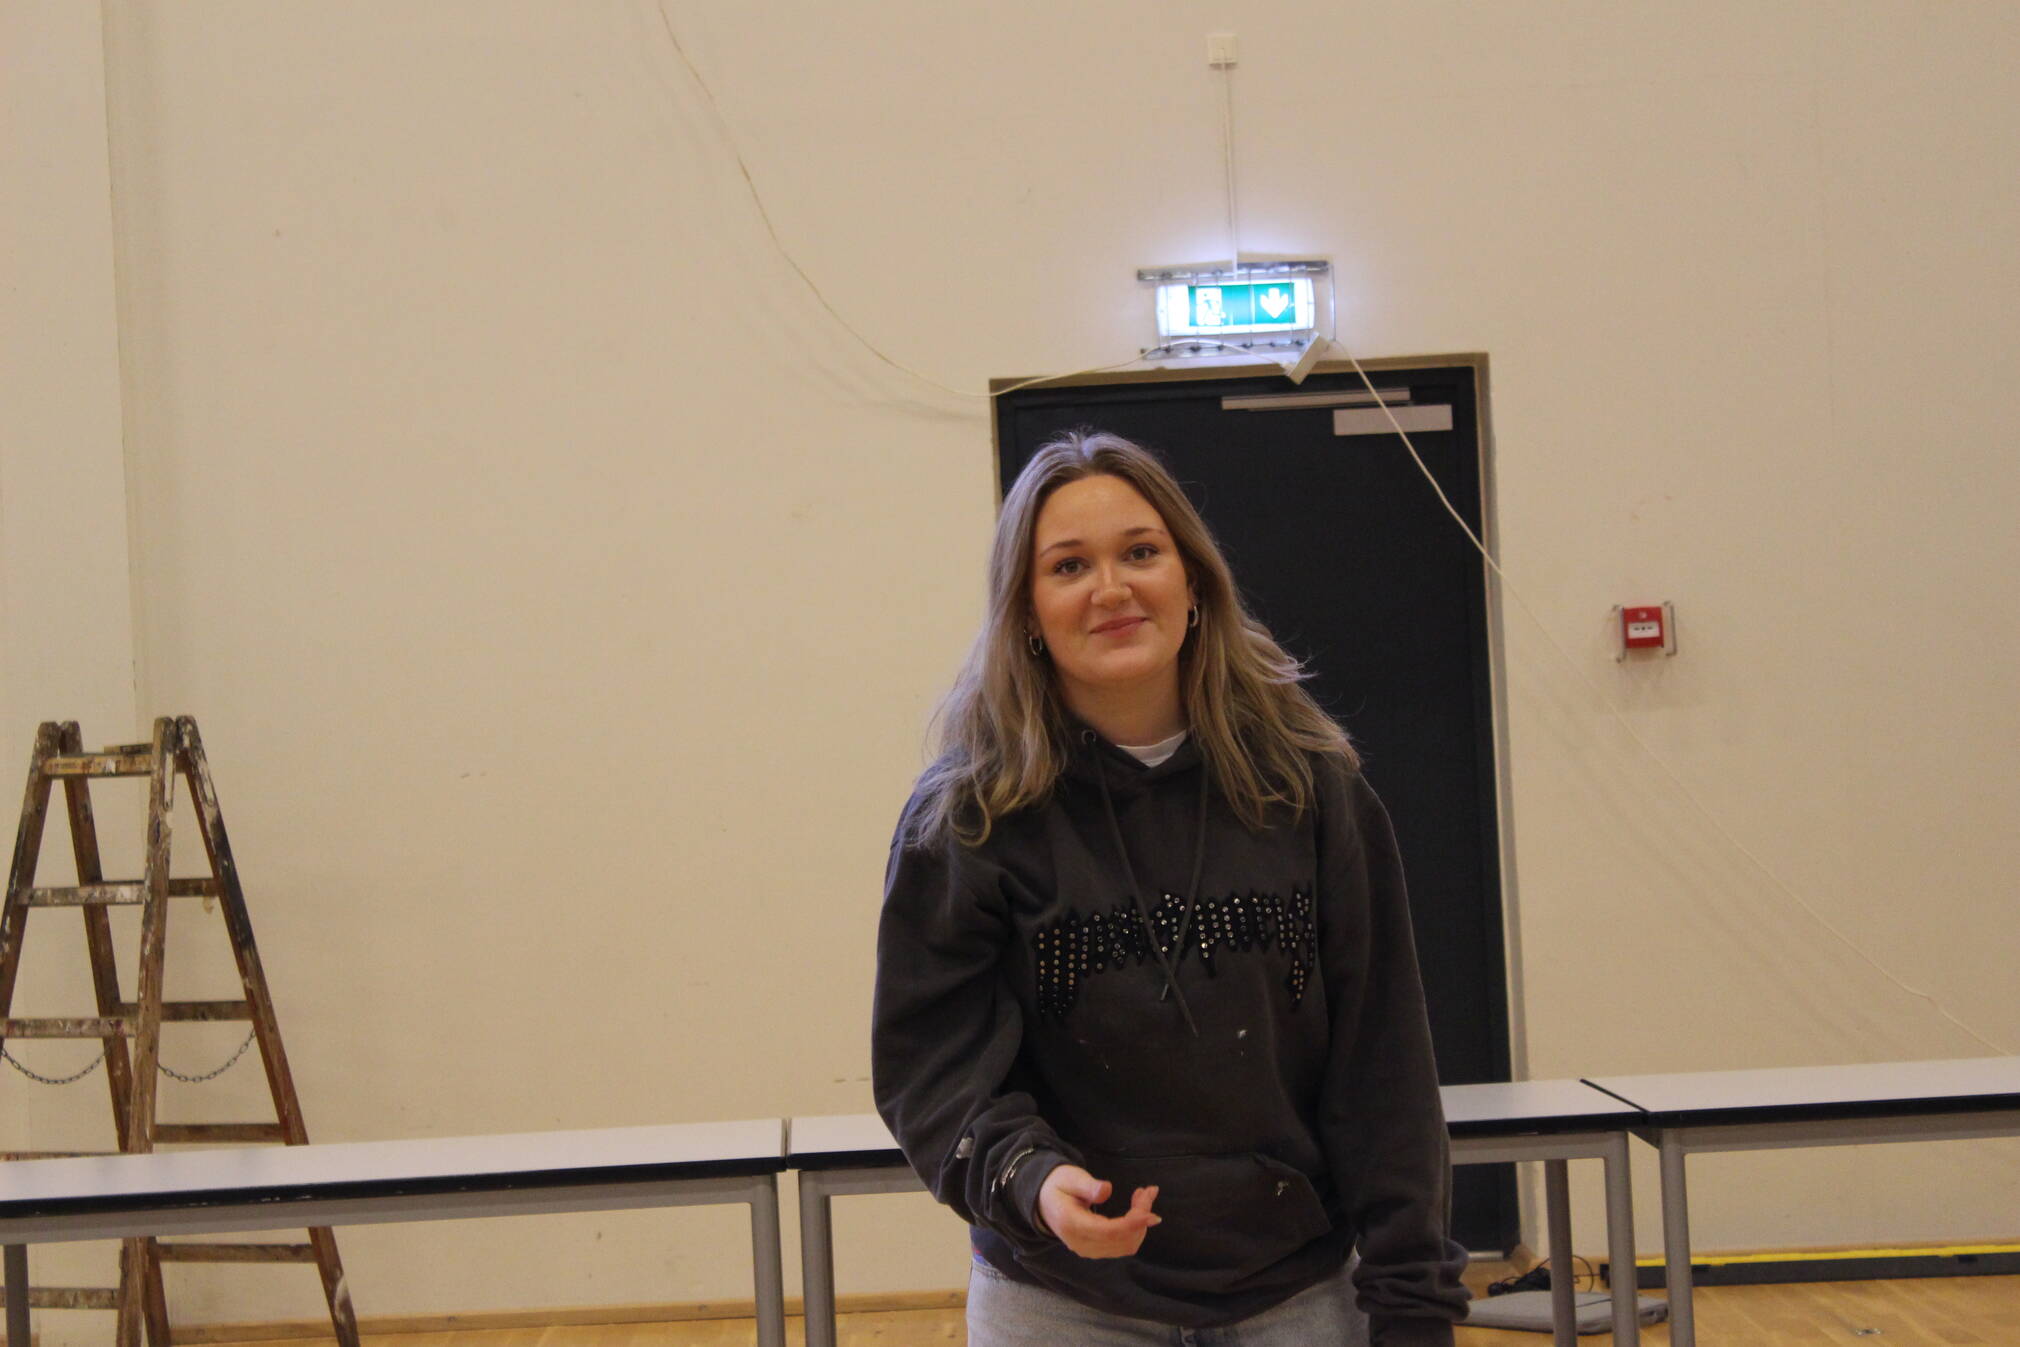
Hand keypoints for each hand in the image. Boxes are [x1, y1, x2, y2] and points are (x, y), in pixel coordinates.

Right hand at [1035, 1164, 1160, 1258]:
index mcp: (1072, 1224)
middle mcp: (1081, 1243)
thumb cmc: (1058, 1185)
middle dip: (1141, 1217)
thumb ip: (1087, 1185)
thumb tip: (1106, 1190)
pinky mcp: (1096, 1250)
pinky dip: (1135, 1229)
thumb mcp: (1069, 1178)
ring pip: (1126, 1245)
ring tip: (1144, 1196)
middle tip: (1149, 1190)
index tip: (1151, 1213)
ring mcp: (1088, 1250)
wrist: (1044, 1202)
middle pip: (1122, 1239)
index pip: (1109, 1232)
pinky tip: (1138, 1210)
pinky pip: (1122, 1245)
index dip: (1133, 1224)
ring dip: (1140, 1223)